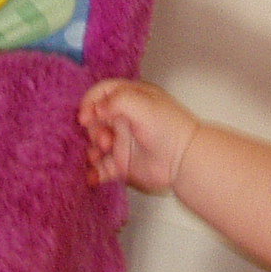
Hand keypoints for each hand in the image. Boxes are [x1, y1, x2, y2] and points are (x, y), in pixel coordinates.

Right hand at [77, 78, 199, 194]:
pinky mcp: (122, 164)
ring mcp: (122, 142)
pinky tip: (92, 177)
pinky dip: (94, 173)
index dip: (90, 104)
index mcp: (130, 99)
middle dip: (93, 130)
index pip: (101, 94)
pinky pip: (101, 168)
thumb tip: (96, 109)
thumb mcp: (143, 105)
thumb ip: (116, 101)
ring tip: (99, 156)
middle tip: (105, 140)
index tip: (85, 118)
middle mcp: (124, 119)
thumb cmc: (168, 128)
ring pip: (95, 145)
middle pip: (95, 121)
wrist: (185, 160)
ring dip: (91, 150)